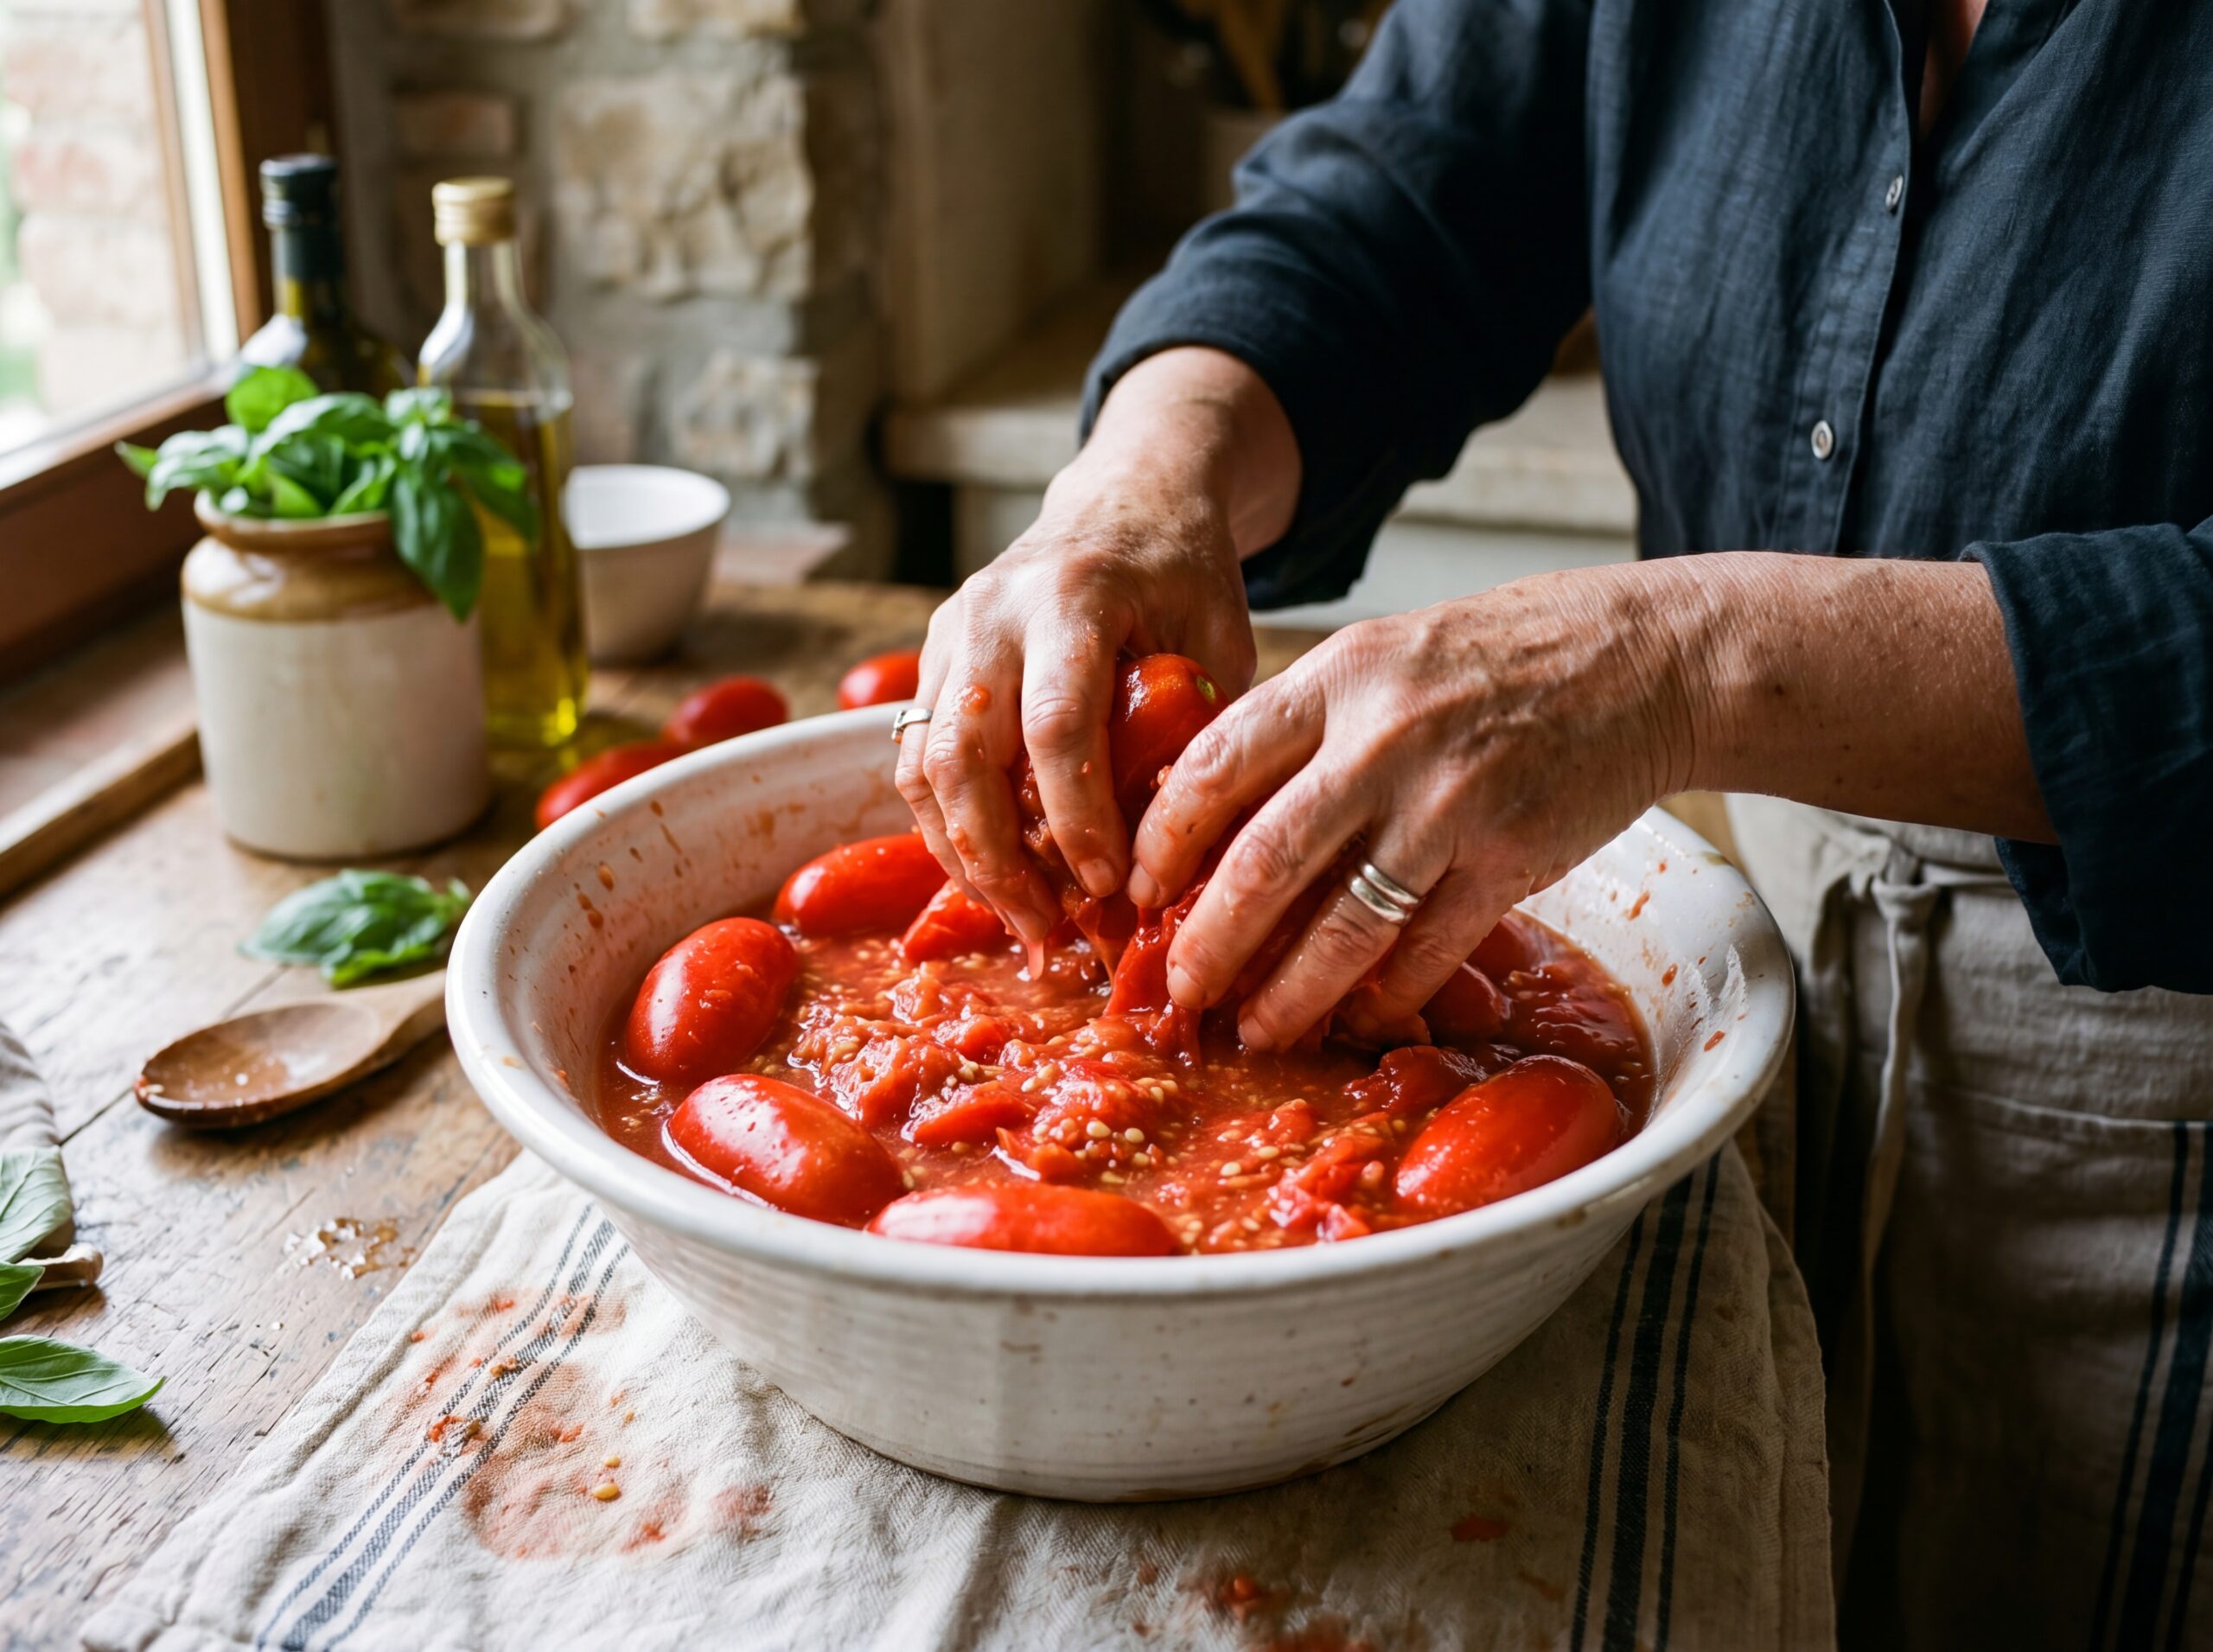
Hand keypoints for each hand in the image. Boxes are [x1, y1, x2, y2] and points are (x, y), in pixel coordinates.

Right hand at [897, 348, 1296, 941]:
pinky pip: (916, 757)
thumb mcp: (1218, 638)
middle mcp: (994, 611)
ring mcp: (952, 630)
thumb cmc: (1184, 575)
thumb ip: (1195, 730)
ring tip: (1019, 918)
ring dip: (964, 854)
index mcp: (1075, 597)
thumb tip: (1178, 854)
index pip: (1057, 726)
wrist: (1128, 496)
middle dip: (1001, 857)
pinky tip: (989, 876)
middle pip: (966, 754)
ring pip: (924, 764)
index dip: (1076, 818)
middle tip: (1049, 927)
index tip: (1107, 885)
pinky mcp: (933, 655)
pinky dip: (945, 826)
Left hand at [1125, 567, 1696, 1048]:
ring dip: (1289, 994)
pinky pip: (1426, 949)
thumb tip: (1215, 817)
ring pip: (1343, 926)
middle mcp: (1386, 741)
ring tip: (1258, 1029)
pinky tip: (1357, 1016)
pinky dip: (1384, 994)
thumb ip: (1306, 724)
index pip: (1217, 764)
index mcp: (1339, 678)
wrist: (1641, 660)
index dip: (1163, 839)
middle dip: (1209, 941)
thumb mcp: (1384, 656)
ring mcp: (1451, 805)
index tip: (1135, 890)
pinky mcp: (1511, 860)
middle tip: (1181, 989)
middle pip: (1264, 862)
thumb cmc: (1495, 660)